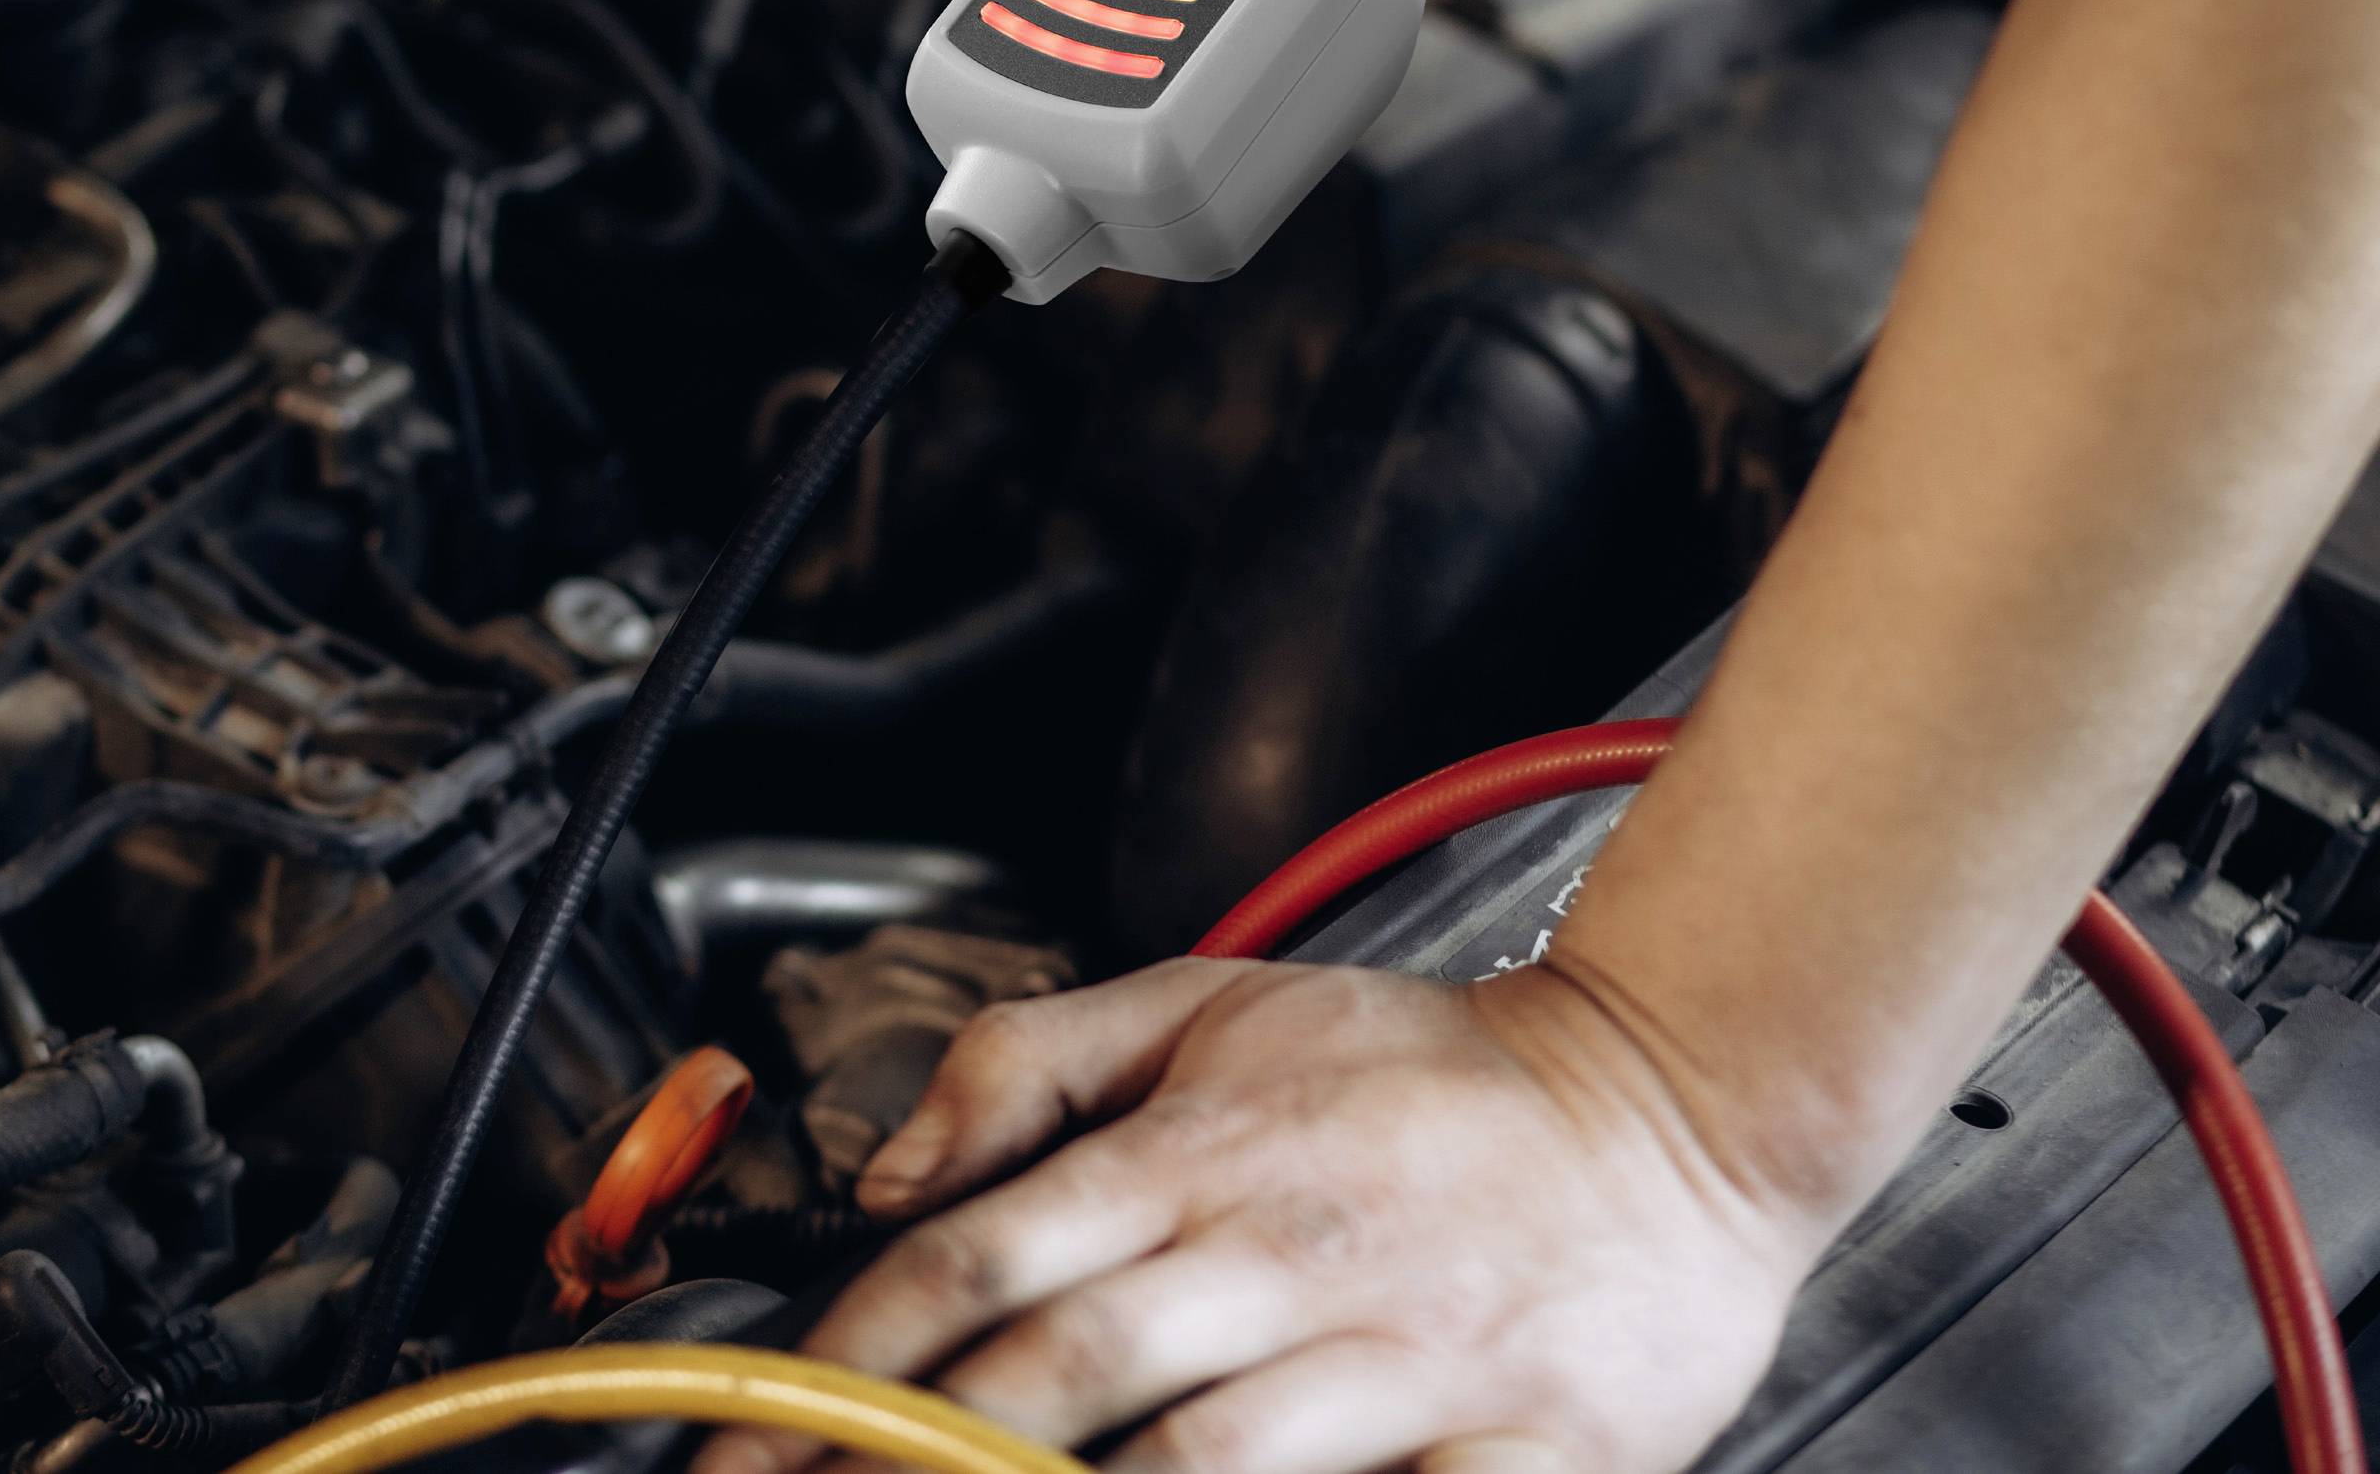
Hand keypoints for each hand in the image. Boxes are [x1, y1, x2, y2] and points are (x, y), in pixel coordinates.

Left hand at [694, 957, 1825, 1473]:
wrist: (1670, 1103)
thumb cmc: (1428, 1068)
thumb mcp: (1222, 1002)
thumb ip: (1040, 1058)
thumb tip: (896, 1166)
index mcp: (1207, 1144)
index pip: (987, 1249)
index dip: (856, 1353)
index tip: (760, 1436)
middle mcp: (1286, 1250)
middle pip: (1060, 1371)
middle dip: (909, 1458)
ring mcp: (1401, 1360)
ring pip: (1199, 1469)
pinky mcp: (1516, 1452)